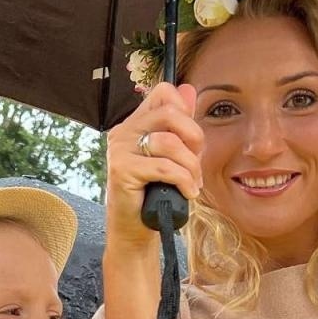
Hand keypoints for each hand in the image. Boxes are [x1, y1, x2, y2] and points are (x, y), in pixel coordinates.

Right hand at [103, 82, 203, 252]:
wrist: (135, 229)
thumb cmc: (155, 193)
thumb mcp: (174, 155)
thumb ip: (180, 124)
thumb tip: (189, 89)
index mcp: (135, 123)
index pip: (163, 92)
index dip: (185, 110)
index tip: (192, 139)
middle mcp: (124, 131)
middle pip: (169, 113)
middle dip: (194, 137)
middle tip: (197, 161)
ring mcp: (120, 149)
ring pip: (168, 142)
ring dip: (190, 165)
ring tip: (193, 182)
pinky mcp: (121, 170)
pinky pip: (164, 167)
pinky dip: (183, 181)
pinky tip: (187, 192)